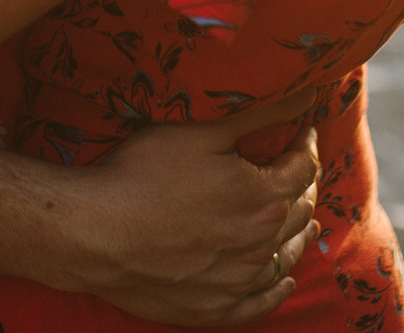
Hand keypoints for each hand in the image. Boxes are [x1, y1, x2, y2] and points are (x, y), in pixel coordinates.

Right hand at [64, 89, 322, 324]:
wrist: (97, 233)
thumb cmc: (145, 175)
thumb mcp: (201, 131)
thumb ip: (259, 114)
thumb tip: (305, 96)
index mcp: (264, 196)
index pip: (302, 168)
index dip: (305, 145)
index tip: (303, 133)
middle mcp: (260, 242)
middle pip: (298, 212)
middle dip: (304, 187)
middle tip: (302, 173)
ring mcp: (237, 280)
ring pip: (283, 257)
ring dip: (298, 236)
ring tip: (306, 222)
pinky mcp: (213, 307)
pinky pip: (258, 305)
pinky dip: (276, 291)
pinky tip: (283, 282)